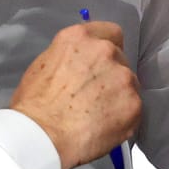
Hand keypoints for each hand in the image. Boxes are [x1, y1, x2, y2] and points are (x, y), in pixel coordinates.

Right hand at [10, 20, 141, 168]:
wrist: (43, 136)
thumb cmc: (34, 104)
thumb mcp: (45, 64)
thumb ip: (71, 57)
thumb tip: (82, 66)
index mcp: (81, 38)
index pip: (111, 32)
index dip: (108, 47)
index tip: (102, 63)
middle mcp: (106, 51)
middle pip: (120, 60)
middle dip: (111, 75)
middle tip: (95, 95)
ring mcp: (123, 77)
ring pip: (129, 85)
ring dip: (119, 96)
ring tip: (98, 115)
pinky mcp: (134, 103)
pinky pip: (134, 108)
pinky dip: (123, 117)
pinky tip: (105, 126)